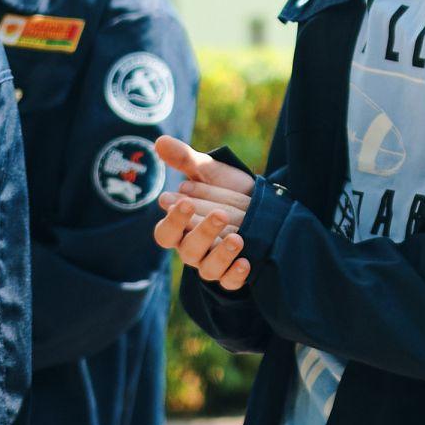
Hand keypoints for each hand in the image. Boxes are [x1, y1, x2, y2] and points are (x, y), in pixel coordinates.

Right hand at [153, 136, 255, 289]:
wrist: (263, 206)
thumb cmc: (227, 190)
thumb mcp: (209, 173)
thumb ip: (186, 160)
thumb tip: (160, 141)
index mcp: (181, 228)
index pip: (166, 233)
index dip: (173, 221)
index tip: (182, 201)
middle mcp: (193, 249)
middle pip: (188, 250)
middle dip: (203, 232)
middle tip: (221, 214)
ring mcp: (213, 264)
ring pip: (208, 269)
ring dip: (221, 255)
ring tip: (237, 238)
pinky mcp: (233, 275)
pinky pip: (231, 282)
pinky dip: (236, 275)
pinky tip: (247, 261)